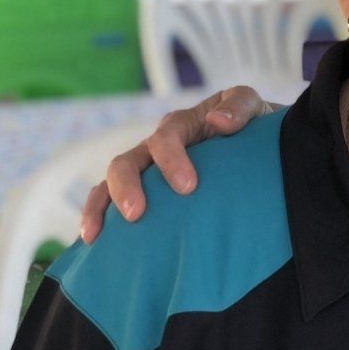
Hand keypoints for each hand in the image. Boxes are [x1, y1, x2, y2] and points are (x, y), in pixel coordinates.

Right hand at [78, 86, 274, 241]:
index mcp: (181, 125)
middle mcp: (156, 146)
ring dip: (100, 206)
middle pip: (127, 161)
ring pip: (111, 182)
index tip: (188, 187)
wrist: (255, 144)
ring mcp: (146, 169)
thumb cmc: (253, 126)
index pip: (167, 137)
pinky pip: (109, 200)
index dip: (171, 160)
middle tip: (136, 214)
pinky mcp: (143, 190)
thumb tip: (218, 121)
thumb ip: (239, 108)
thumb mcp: (251, 106)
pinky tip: (93, 243)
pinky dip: (97, 217)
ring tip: (96, 234)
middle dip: (128, 187)